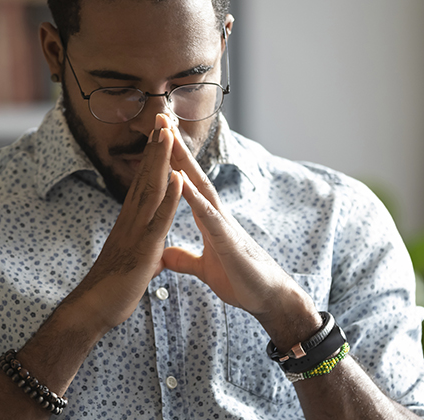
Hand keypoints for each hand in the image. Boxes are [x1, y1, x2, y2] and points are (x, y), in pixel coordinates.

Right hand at [63, 114, 182, 335]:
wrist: (92, 311)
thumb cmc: (112, 291)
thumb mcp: (135, 266)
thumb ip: (146, 253)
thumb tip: (154, 253)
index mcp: (131, 224)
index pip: (144, 186)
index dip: (152, 161)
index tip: (160, 137)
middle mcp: (131, 222)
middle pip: (145, 178)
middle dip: (155, 149)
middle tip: (163, 119)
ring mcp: (136, 233)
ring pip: (151, 191)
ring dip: (161, 162)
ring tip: (169, 134)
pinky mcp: (142, 249)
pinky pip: (158, 219)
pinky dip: (170, 198)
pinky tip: (179, 178)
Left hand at [162, 127, 319, 346]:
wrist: (266, 298)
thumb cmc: (241, 281)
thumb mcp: (204, 268)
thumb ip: (186, 259)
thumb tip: (166, 254)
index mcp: (208, 219)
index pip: (186, 184)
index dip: (171, 161)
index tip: (157, 137)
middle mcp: (216, 215)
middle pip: (192, 174)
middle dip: (176, 147)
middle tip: (160, 118)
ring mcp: (223, 224)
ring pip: (200, 186)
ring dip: (182, 161)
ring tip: (167, 137)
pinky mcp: (227, 240)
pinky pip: (207, 215)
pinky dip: (193, 197)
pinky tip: (181, 181)